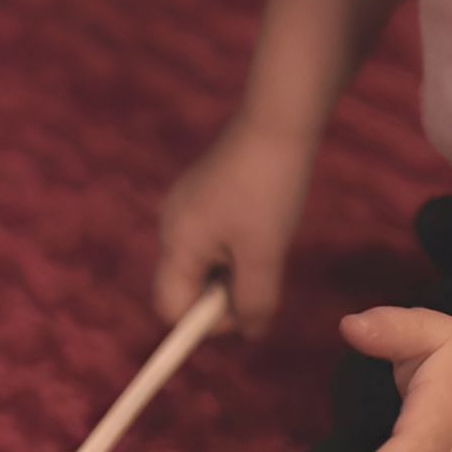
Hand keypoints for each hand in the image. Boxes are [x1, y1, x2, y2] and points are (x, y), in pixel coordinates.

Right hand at [152, 112, 318, 338]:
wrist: (280, 118)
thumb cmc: (270, 187)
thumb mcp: (266, 253)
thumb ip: (255, 301)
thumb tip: (250, 333)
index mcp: (177, 241)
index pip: (171, 307)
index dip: (205, 322)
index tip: (245, 307)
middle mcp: (172, 223)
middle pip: (187, 285)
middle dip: (224, 291)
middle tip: (263, 268)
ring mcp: (187, 203)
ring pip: (207, 259)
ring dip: (236, 265)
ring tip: (267, 238)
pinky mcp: (206, 188)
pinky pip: (216, 234)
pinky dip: (239, 241)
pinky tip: (266, 220)